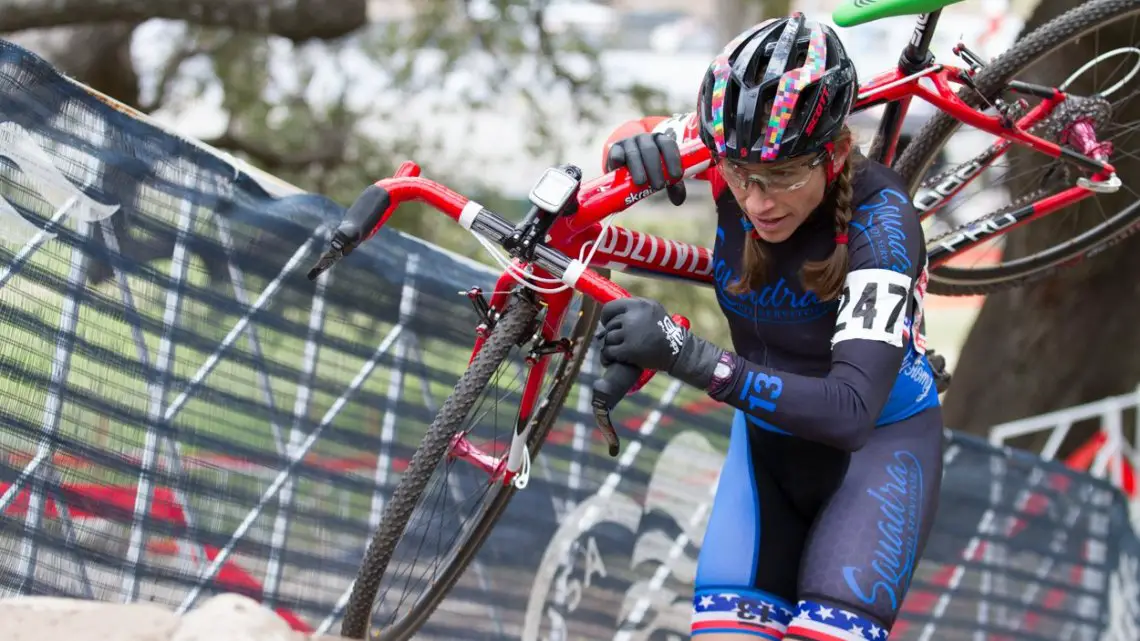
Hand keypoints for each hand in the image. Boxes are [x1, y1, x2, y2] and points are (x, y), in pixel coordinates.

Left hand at [597, 298, 724, 391]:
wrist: (677, 349)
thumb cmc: (664, 330)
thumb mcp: (653, 309)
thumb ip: (634, 307)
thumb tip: (610, 312)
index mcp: (638, 305)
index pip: (610, 308)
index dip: (606, 317)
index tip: (608, 324)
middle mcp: (632, 317)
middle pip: (610, 325)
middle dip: (612, 334)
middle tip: (621, 341)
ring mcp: (630, 333)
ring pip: (608, 338)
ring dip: (611, 346)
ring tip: (620, 350)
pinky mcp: (628, 349)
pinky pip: (608, 351)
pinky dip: (608, 356)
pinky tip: (615, 358)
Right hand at [606, 132, 686, 205]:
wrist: (626, 164)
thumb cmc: (649, 169)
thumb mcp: (663, 175)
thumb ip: (673, 186)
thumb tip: (678, 200)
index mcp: (660, 141)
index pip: (668, 145)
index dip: (673, 159)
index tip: (675, 176)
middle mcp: (645, 139)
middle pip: (650, 150)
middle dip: (655, 169)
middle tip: (658, 186)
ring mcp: (629, 142)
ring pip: (633, 153)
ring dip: (638, 169)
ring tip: (641, 183)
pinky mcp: (615, 150)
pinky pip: (617, 154)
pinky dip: (619, 161)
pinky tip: (621, 170)